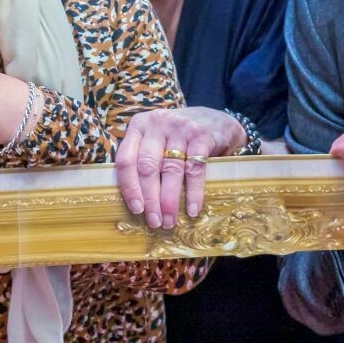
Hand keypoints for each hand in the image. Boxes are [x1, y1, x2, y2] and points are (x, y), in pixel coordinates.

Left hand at [115, 107, 245, 228]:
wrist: (217, 120)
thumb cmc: (180, 136)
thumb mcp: (157, 139)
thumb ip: (143, 159)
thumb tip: (136, 201)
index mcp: (139, 126)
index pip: (126, 159)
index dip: (129, 187)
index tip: (136, 209)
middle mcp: (157, 124)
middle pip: (148, 167)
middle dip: (150, 199)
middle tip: (155, 221)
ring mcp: (180, 128)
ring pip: (171, 170)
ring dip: (169, 200)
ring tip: (170, 221)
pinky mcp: (202, 135)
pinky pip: (195, 168)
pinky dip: (193, 192)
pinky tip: (192, 209)